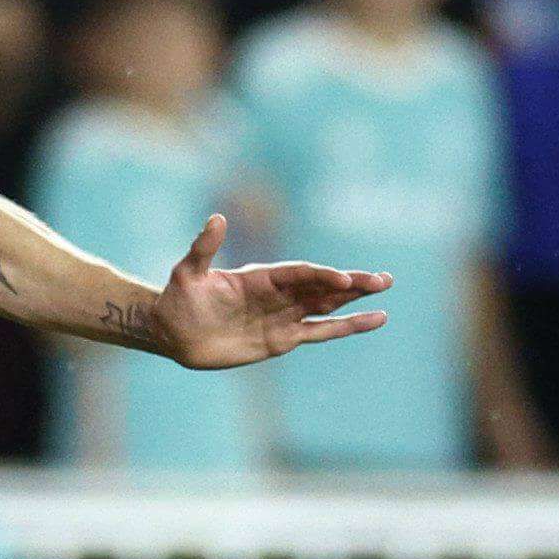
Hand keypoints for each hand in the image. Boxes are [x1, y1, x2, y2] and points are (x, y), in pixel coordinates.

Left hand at [151, 216, 390, 369]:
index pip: (299, 273)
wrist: (174, 334)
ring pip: (327, 307)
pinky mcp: (283, 339)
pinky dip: (346, 327)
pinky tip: (373, 319)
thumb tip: (216, 218)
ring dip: (355, 301)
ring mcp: (283, 316)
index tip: (341, 278)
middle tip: (383, 279)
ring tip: (384, 291)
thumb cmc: (179, 300)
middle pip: (321, 287)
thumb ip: (204, 248)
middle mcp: (278, 294)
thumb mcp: (187, 272)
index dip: (320, 275)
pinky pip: (321, 332)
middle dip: (351, 284)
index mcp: (260, 276)